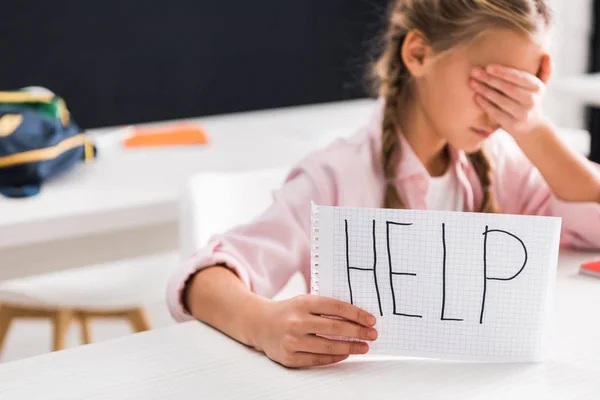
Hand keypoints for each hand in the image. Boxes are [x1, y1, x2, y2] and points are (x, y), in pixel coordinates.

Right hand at [253, 295, 377, 367]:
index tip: (371, 320)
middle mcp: (297, 321)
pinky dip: (334, 358)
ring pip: (329, 346)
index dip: (356, 314)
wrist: (260, 324)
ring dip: (350, 347)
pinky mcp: (289, 357)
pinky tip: (345, 354)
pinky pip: (318, 359)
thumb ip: (326, 307)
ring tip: (364, 347)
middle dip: (358, 332)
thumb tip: (357, 318)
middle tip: (372, 334)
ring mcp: (292, 340)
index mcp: (303, 303)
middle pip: (335, 327)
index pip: (336, 307)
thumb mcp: (304, 302)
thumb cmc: (289, 312)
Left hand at [469, 54, 552, 139]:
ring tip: (472, 83)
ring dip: (484, 90)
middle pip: (507, 88)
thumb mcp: (541, 86)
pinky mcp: (512, 124)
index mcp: (537, 88)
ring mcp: (521, 113)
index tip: (488, 67)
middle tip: (474, 72)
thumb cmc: (531, 100)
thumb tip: (547, 55)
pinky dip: (485, 104)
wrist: (531, 128)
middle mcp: (531, 100)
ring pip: (500, 100)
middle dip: (489, 79)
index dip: (503, 72)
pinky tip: (476, 97)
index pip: (519, 77)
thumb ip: (545, 70)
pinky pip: (496, 112)